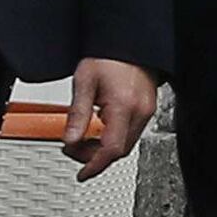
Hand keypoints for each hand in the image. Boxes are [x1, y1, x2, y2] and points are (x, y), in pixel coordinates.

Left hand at [65, 58, 159, 178]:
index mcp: (124, 107)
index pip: (111, 149)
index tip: (82, 173)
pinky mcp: (147, 109)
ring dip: (104, 148)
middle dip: (95, 156)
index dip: (94, 165)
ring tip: (84, 137)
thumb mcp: (84, 83)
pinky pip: (130, 133)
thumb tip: (70, 140)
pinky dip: (113, 137)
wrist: (130, 42)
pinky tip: (100, 128)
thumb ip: (77, 114)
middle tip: (74, 149)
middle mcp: (140, 112)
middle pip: (119, 151)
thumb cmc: (109, 57)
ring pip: (126, 144)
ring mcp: (146, 111)